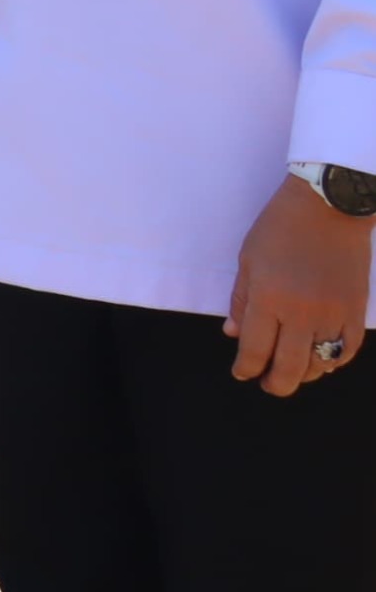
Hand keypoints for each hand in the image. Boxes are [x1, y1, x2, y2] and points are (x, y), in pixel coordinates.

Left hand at [227, 177, 373, 395]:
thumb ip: (242, 301)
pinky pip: (347, 349)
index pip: (256, 350)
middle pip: (290, 367)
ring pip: (321, 364)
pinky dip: (334, 360)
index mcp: (269, 299)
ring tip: (292, 371)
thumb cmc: (280, 228)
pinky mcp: (357, 311)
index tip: (241, 373)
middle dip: (275, 383)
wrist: (329, 207)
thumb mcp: (248, 260)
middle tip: (267, 384)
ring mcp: (334, 314)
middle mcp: (302, 313)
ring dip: (305, 374)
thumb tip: (234, 334)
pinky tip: (322, 359)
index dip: (246, 368)